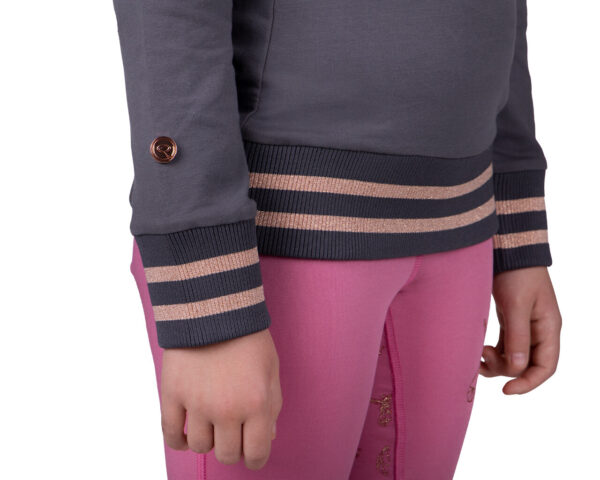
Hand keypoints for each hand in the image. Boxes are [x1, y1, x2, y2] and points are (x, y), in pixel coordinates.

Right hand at [160, 329, 281, 469]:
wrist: (214, 308)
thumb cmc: (248, 338)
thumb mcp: (271, 370)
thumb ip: (272, 407)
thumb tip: (268, 437)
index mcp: (256, 404)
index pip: (257, 453)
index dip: (256, 456)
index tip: (252, 449)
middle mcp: (227, 410)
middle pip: (227, 454)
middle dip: (233, 447)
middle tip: (233, 432)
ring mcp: (197, 404)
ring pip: (200, 447)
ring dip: (208, 440)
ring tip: (211, 424)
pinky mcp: (172, 394)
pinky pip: (170, 433)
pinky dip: (178, 440)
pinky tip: (186, 434)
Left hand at [480, 266, 561, 394]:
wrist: (508, 249)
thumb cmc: (516, 273)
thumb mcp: (516, 304)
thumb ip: (518, 336)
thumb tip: (519, 368)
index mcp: (548, 328)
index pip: (546, 366)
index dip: (529, 383)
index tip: (506, 390)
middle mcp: (539, 330)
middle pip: (527, 365)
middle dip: (506, 368)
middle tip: (483, 355)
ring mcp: (524, 326)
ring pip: (513, 357)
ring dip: (496, 361)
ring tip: (478, 352)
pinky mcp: (510, 320)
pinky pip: (504, 345)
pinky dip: (492, 352)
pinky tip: (478, 350)